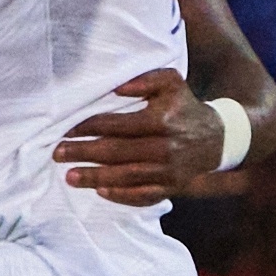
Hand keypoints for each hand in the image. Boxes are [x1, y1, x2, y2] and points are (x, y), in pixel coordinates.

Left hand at [53, 69, 240, 204]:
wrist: (217, 138)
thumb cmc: (184, 108)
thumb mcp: (171, 84)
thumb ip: (146, 80)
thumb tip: (118, 89)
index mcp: (162, 120)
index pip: (117, 125)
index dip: (89, 127)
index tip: (66, 130)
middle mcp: (166, 147)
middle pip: (117, 152)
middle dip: (84, 153)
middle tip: (57, 154)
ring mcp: (169, 170)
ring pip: (127, 176)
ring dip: (95, 177)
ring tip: (69, 177)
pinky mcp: (172, 187)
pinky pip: (144, 195)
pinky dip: (122, 195)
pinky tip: (100, 192)